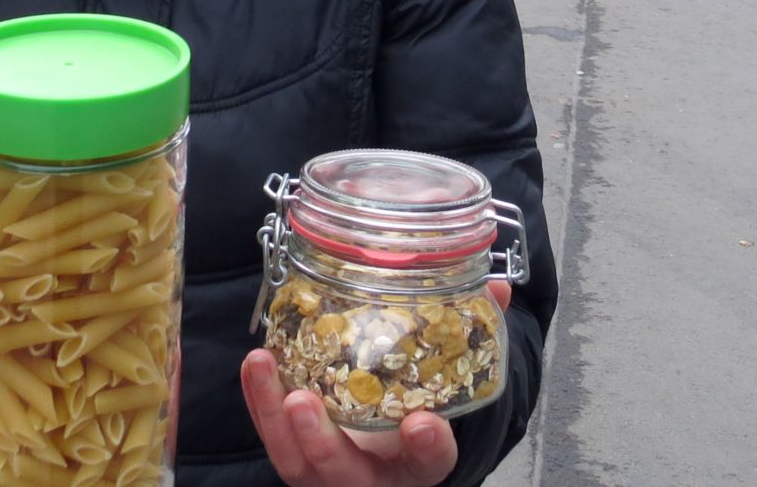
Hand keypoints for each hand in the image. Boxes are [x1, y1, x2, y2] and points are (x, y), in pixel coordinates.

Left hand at [242, 283, 512, 486]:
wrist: (388, 448)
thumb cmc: (417, 412)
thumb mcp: (448, 386)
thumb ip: (470, 341)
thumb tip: (500, 289)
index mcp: (418, 465)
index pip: (429, 464)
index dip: (428, 448)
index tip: (426, 423)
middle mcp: (372, 478)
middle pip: (342, 475)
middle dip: (319, 442)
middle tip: (303, 402)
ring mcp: (330, 473)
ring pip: (295, 461)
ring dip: (272, 415)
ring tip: (261, 364)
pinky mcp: (297, 454)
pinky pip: (274, 437)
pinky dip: (261, 402)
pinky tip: (257, 363)